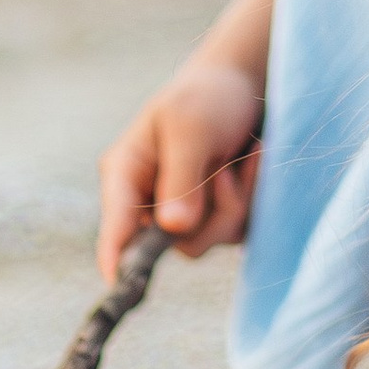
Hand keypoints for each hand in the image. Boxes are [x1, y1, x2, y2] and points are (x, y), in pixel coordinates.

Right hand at [97, 62, 263, 280]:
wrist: (248, 83)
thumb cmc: (208, 96)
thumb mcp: (190, 127)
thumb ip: (181, 178)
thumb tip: (173, 229)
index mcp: (126, 174)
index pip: (115, 228)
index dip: (116, 260)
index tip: (119, 285)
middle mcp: (149, 201)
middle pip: (175, 243)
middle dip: (212, 212)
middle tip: (226, 170)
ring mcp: (183, 212)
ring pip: (208, 240)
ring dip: (236, 201)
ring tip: (242, 158)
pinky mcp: (215, 216)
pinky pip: (235, 231)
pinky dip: (252, 198)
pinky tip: (253, 162)